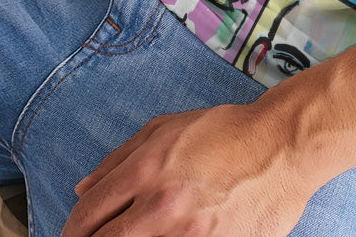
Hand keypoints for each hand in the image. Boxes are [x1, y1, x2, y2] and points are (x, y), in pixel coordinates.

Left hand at [61, 103, 311, 236]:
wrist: (283, 146)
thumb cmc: (227, 132)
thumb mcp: (167, 129)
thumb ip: (120, 158)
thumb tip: (82, 189)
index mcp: (147, 169)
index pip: (87, 214)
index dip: (73, 229)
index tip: (76, 233)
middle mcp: (162, 205)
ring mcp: (189, 234)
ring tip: (135, 235)